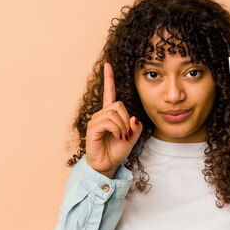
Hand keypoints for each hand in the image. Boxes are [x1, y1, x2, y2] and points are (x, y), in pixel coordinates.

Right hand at [85, 62, 142, 178]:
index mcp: (110, 114)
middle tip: (126, 134)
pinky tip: (116, 137)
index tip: (107, 65)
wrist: (108, 165)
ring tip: (121, 137)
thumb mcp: (132, 138)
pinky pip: (109, 122)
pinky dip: (117, 130)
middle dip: (127, 120)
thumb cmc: (117, 152)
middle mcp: (101, 115)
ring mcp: (95, 121)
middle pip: (118, 105)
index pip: (109, 93)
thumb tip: (133, 117)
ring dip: (123, 127)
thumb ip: (136, 127)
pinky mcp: (93, 128)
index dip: (108, 79)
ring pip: (115, 114)